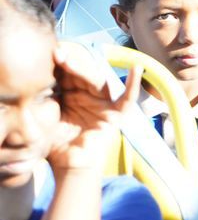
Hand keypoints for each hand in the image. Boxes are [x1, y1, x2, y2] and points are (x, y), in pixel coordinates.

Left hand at [47, 43, 140, 172]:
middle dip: (69, 63)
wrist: (69, 165)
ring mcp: (104, 104)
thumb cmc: (56, 144)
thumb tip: (39, 76)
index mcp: (71, 95)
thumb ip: (46, 97)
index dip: (59, 64)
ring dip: (84, 70)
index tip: (48, 54)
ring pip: (98, 82)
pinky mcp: (117, 115)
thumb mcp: (46, 115)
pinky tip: (137, 67)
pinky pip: (127, 98)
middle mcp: (89, 97)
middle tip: (56, 54)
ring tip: (69, 60)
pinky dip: (133, 84)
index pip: (67, 74)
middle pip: (82, 74)